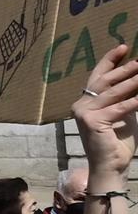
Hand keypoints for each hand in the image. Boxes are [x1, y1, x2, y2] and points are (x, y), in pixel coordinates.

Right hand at [73, 43, 137, 186]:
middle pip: (104, 81)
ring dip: (132, 82)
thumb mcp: (123, 114)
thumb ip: (124, 99)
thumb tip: (136, 79)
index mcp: (85, 102)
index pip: (97, 76)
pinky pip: (118, 107)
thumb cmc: (117, 143)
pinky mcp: (91, 121)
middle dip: (123, 69)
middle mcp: (80, 105)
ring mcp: (83, 113)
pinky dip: (134, 101)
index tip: (123, 47)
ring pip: (113, 93)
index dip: (110, 61)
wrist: (110, 166)